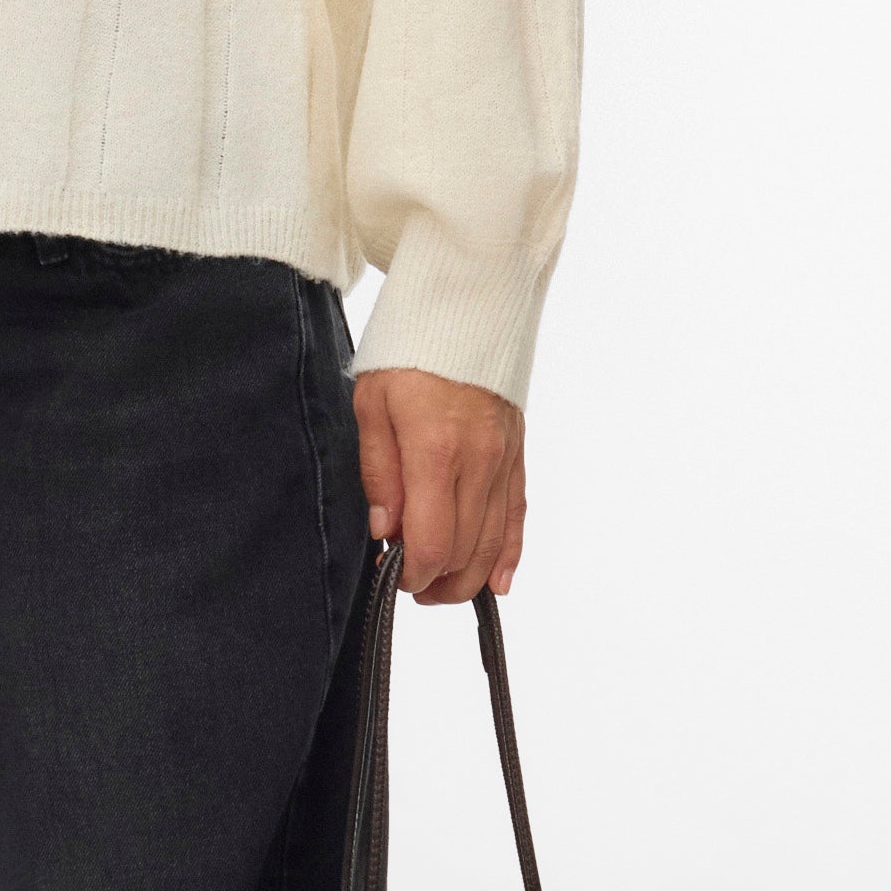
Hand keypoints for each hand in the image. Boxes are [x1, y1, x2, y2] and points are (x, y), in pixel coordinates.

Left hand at [354, 366, 526, 604]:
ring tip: (440, 588)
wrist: (466, 302)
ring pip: (495, 541)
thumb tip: (386, 530)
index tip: (391, 574)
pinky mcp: (518, 452)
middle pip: (466, 551)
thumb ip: (379, 472)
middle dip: (436, 581)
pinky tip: (498, 581)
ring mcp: (504, 458)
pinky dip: (510, 553)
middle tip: (408, 583)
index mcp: (436, 451)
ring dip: (469, 576)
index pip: (433, 542)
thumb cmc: (410, 347)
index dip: (412, 573)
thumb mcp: (372, 404)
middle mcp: (479, 461)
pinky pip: (518, 514)